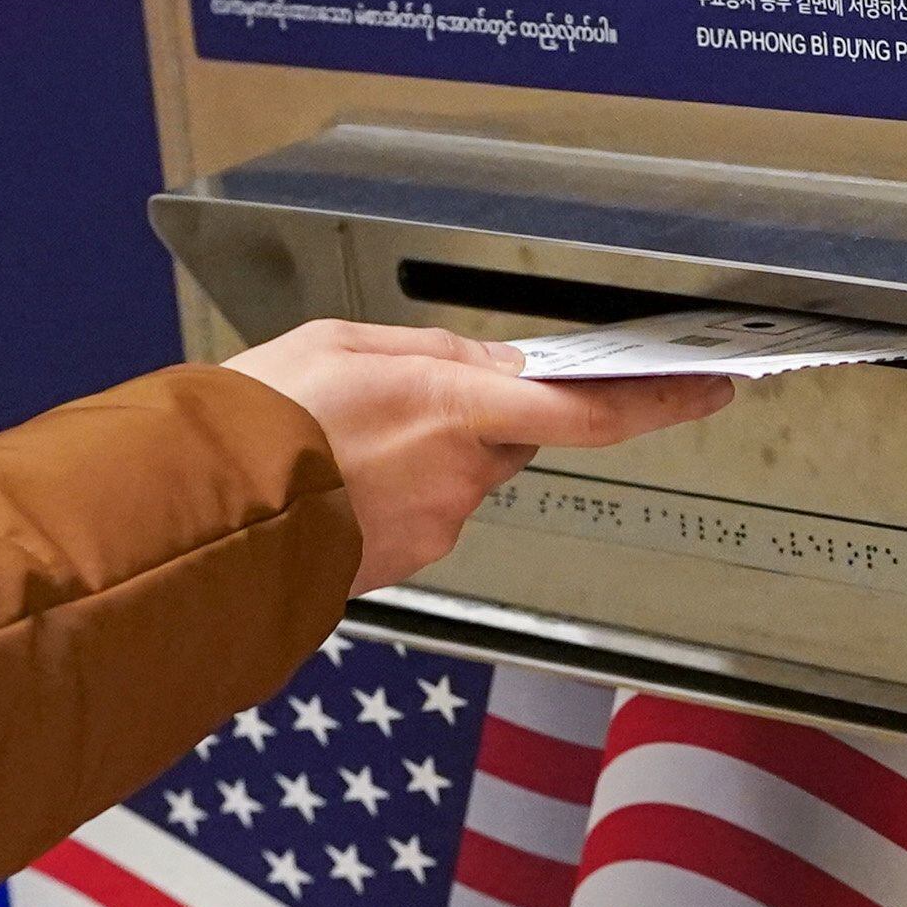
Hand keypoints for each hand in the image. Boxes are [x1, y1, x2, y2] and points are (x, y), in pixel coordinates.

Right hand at [218, 322, 736, 593]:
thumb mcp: (344, 342)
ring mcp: (434, 526)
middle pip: (508, 440)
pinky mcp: (406, 564)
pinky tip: (336, 481)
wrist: (199, 514)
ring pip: (459, 479)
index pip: (587, 410)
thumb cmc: (259, 422)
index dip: (659, 402)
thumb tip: (493, 362)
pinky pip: (420, 516)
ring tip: (340, 443)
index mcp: (453, 404)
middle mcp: (457, 473)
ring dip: (417, 459)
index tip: (707, 389)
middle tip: (392, 403)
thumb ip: (433, 350)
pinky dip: (389, 496)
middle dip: (472, 419)